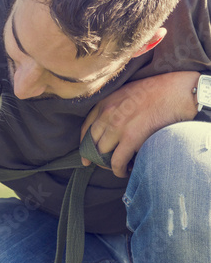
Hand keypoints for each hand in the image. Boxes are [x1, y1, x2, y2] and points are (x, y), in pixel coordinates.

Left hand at [81, 71, 199, 177]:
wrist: (177, 91)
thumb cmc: (156, 91)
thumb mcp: (126, 93)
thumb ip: (114, 108)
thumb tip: (110, 128)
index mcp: (105, 102)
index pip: (86, 128)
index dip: (84, 144)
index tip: (85, 155)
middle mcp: (107, 114)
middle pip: (92, 142)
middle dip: (95, 156)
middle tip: (102, 165)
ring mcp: (118, 126)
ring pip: (102, 153)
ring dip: (107, 164)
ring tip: (117, 167)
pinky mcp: (132, 137)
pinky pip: (117, 161)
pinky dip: (118, 170)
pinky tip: (124, 172)